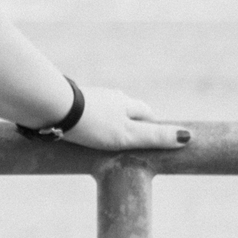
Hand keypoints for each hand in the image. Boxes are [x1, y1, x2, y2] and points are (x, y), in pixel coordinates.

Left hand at [61, 84, 189, 151]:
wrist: (50, 108)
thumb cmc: (93, 123)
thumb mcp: (128, 134)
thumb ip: (154, 136)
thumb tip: (187, 136)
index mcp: (126, 103)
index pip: (147, 114)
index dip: (154, 127)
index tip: (157, 140)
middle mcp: (109, 96)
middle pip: (125, 109)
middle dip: (130, 122)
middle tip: (131, 140)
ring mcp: (88, 97)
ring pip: (103, 110)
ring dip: (106, 121)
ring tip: (104, 139)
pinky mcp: (67, 103)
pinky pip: (82, 113)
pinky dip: (86, 121)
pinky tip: (79, 131)